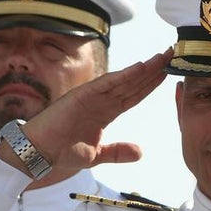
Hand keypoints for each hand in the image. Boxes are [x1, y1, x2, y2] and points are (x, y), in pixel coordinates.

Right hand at [0, 49, 170, 174]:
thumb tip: (140, 152)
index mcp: (105, 112)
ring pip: (124, 79)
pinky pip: (107, 83)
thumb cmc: (61, 152)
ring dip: (144, 68)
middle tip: (173, 54)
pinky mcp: (82, 95)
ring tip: (163, 57)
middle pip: (133, 83)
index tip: (167, 73)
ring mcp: (92, 96)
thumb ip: (118, 152)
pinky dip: (125, 75)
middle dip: (153, 70)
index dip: (150, 84)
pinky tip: (141, 68)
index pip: (133, 95)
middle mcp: (101, 100)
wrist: (38, 155)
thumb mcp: (97, 155)